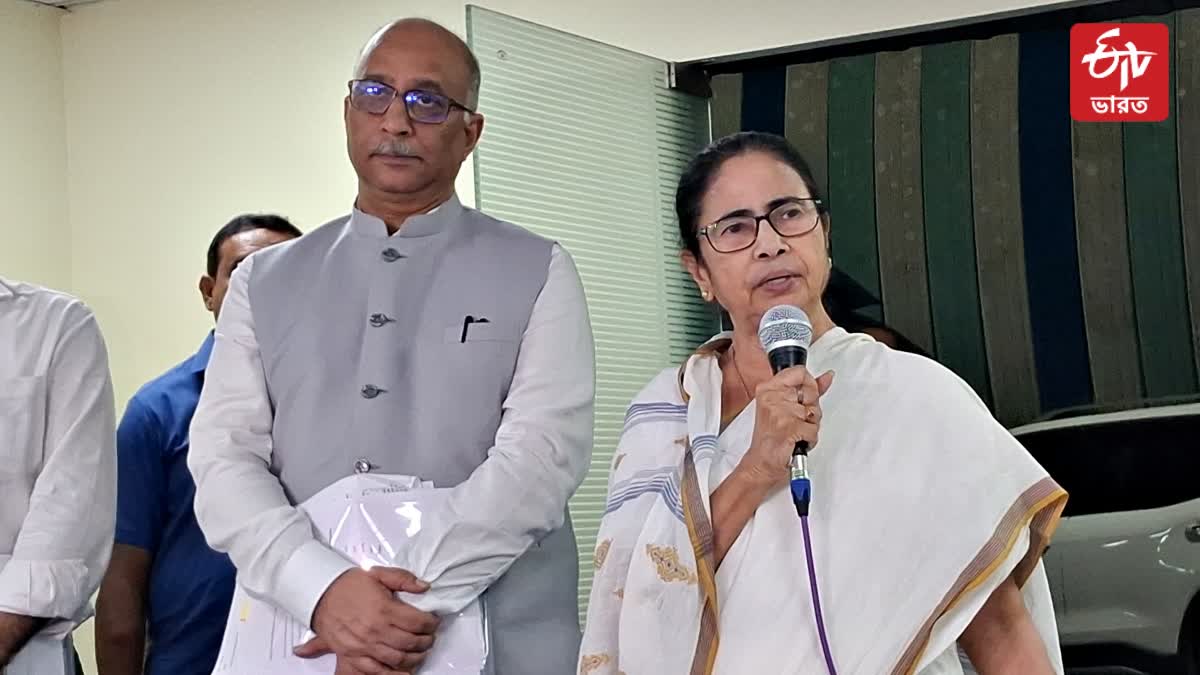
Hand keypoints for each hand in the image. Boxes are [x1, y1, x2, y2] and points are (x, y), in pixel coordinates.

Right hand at [299, 567, 438, 671]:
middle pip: (411, 642)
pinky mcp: (353, 655)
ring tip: (420, 652)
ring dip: (414, 658)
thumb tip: (423, 586)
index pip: (418, 622)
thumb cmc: (347, 585)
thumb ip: (403, 579)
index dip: (431, 623)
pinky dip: (393, 673)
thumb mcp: (377, 574)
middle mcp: (375, 630)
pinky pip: (376, 670)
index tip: (433, 622)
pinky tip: (403, 670)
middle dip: (426, 641)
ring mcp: (364, 645)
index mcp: (384, 609)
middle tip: (430, 637)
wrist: (320, 594)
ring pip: (397, 659)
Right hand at [738, 366, 834, 489]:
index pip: (800, 371)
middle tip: (794, 421)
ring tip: (794, 432)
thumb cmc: (772, 438)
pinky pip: (814, 429)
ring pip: (815, 413)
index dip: (809, 386)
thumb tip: (827, 376)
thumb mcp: (787, 407)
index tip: (802, 399)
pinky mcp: (789, 427)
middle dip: (811, 409)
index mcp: (768, 388)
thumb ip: (809, 389)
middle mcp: (771, 397)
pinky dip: (810, 439)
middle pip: (811, 392)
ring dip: (810, 426)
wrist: (761, 464)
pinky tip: (796, 441)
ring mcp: (780, 412)